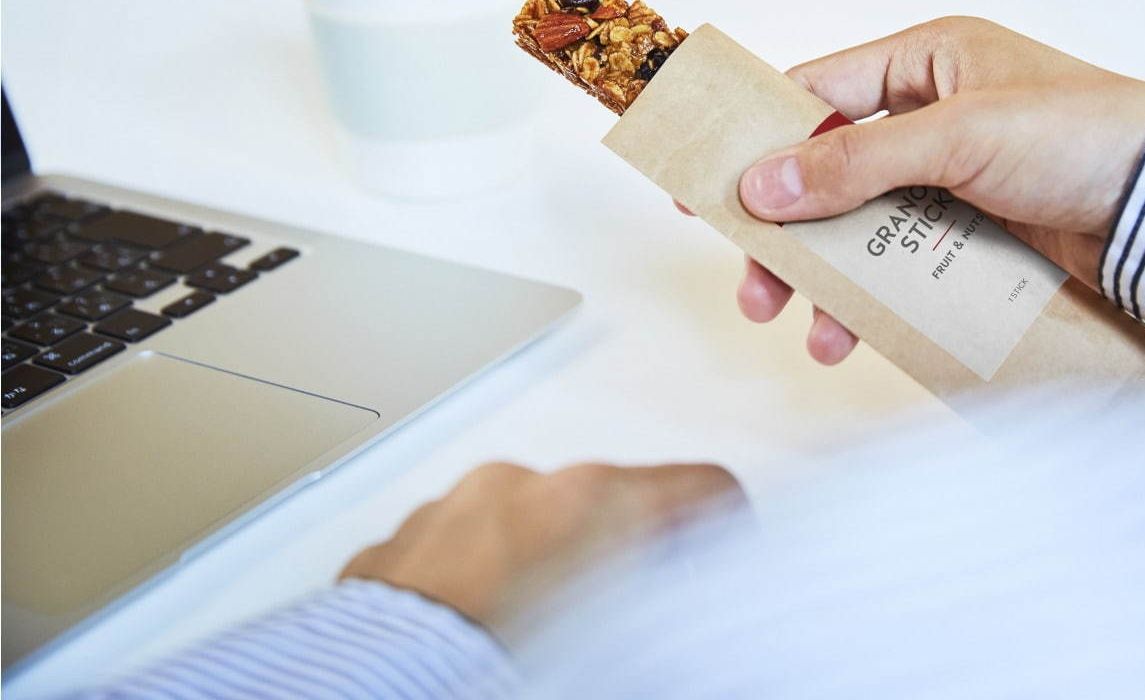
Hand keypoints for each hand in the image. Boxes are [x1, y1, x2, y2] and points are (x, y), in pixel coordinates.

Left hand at [341, 461, 743, 630]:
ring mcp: (447, 512)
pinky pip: (457, 553)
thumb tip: (686, 636)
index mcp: (590, 506)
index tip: (732, 554)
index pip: (702, 490)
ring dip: (544, 569)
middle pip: (608, 507)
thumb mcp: (618, 653)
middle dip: (625, 555)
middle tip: (632, 613)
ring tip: (542, 637)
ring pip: (525, 526)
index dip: (728, 529)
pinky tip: (478, 639)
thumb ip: (661, 626)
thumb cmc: (487, 678)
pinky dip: (478, 585)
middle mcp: (518, 490)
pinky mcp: (390, 549)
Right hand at [719, 16, 1144, 363]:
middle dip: (788, 232)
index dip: (756, 135)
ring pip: (863, 227)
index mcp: (929, 62)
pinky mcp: (980, 233)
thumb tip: (762, 185)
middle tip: (755, 285)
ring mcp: (956, 179)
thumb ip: (858, 163)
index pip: (817, 93)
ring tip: (810, 330)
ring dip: (829, 276)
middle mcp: (936, 115)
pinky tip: (858, 334)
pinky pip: (906, 263)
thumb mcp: (961, 137)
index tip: (700, 181)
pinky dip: (878, 295)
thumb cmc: (1083, 136)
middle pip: (829, 173)